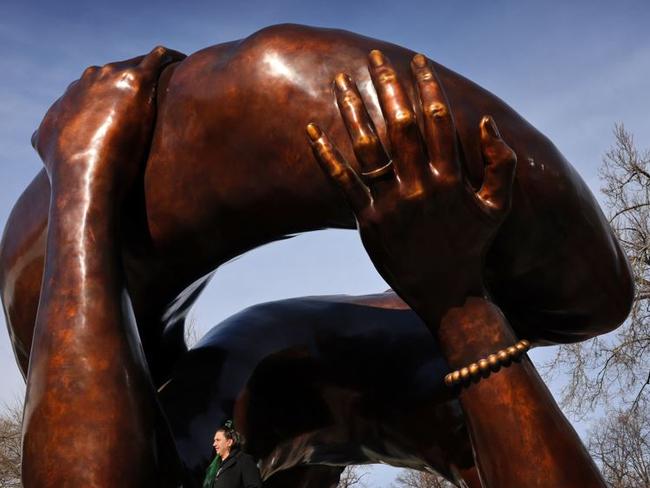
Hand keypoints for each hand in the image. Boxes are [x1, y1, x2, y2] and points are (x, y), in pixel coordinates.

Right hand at [32, 46, 184, 194]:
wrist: (83, 174)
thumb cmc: (71, 173)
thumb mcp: (50, 150)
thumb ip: (54, 140)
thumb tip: (52, 144)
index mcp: (72, 95)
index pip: (97, 86)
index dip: (116, 96)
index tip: (133, 107)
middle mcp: (89, 79)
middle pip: (118, 72)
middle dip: (136, 82)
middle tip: (159, 95)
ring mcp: (111, 77)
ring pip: (139, 63)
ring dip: (156, 71)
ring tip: (176, 81)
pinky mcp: (134, 80)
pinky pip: (157, 59)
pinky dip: (170, 60)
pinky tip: (185, 64)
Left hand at [307, 50, 515, 321]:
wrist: (447, 293)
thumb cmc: (472, 247)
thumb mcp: (498, 206)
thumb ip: (501, 163)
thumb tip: (486, 120)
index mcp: (450, 178)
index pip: (437, 119)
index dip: (426, 85)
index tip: (415, 60)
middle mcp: (420, 186)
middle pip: (401, 125)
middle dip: (387, 86)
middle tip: (375, 58)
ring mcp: (391, 204)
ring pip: (368, 147)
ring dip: (352, 110)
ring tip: (340, 80)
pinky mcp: (367, 221)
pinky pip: (342, 183)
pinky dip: (325, 156)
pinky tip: (311, 131)